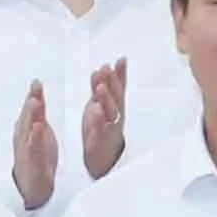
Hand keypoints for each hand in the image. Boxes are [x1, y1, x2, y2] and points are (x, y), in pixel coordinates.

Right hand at [8, 80, 59, 216]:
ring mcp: (27, 151)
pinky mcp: (32, 164)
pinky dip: (35, 138)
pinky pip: (33, 150)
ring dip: (31, 116)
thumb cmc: (35, 157)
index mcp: (26, 130)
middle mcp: (24, 138)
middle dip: (31, 102)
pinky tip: (38, 128)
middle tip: (35, 87)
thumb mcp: (37, 132)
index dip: (33, 96)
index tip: (36, 82)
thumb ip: (37, 114)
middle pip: (27, 117)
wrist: (31, 187)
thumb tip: (35, 95)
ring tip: (35, 102)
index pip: (31, 111)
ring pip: (28, 131)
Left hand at [80, 60, 130, 183]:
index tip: (120, 60)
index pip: (119, 87)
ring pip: (110, 111)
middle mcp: (116, 115)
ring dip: (106, 99)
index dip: (120, 74)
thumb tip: (111, 64)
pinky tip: (95, 111)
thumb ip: (108, 84)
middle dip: (113, 83)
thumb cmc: (104, 126)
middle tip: (107, 70)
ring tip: (100, 87)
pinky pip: (100, 129)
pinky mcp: (101, 139)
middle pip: (117, 97)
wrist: (104, 156)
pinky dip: (98, 120)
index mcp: (116, 105)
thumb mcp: (106, 102)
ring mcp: (109, 127)